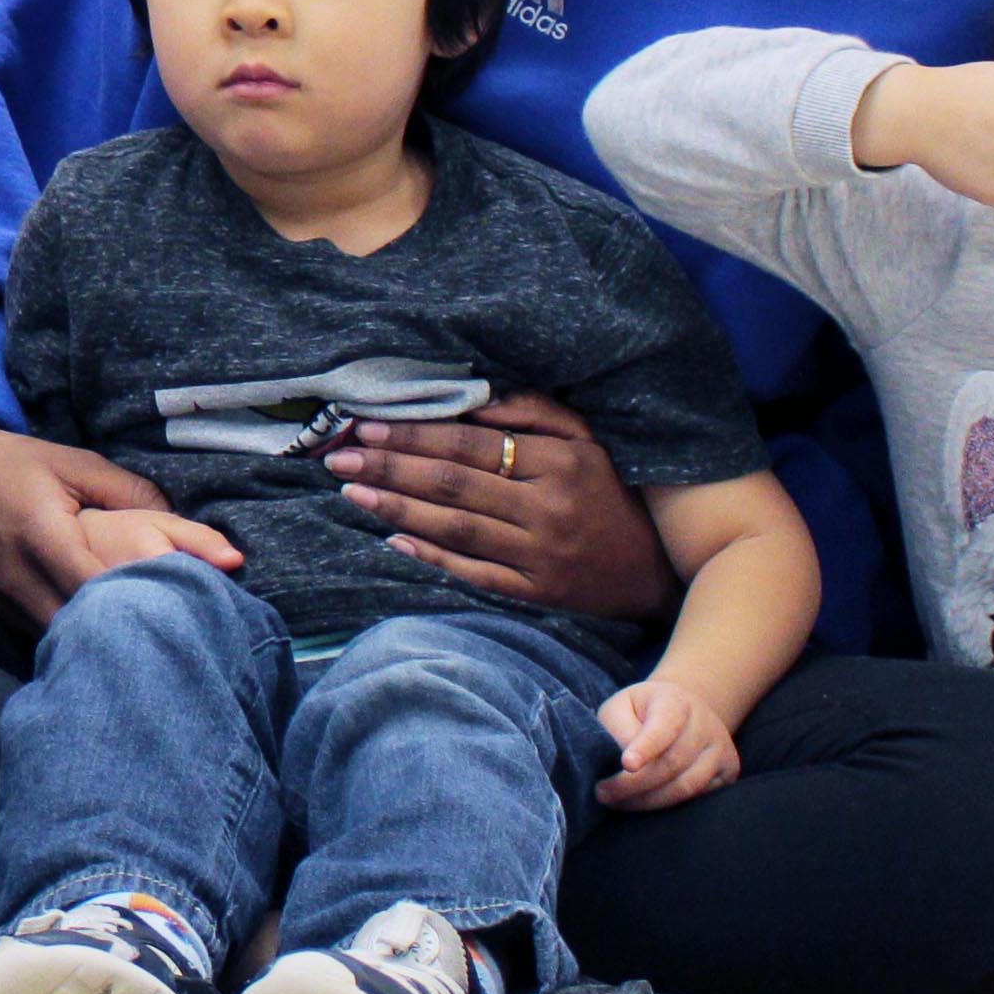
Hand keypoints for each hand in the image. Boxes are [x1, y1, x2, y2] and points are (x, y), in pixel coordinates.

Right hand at [0, 413, 239, 627]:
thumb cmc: (13, 463)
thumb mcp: (74, 463)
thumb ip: (131, 492)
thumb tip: (187, 523)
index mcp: (41, 534)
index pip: (97, 585)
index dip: (140, 597)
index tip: (181, 600)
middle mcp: (18, 576)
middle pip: (83, 626)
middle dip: (126, 628)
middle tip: (171, 625)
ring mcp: (3, 600)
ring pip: (64, 640)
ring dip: (100, 637)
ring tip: (144, 631)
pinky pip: (45, 635)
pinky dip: (76, 635)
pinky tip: (105, 628)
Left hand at [333, 392, 673, 626]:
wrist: (655, 572)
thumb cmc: (611, 494)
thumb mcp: (587, 441)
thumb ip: (534, 412)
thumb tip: (472, 400)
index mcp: (560, 463)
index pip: (471, 445)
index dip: (414, 435)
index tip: (367, 425)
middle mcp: (548, 508)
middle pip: (454, 484)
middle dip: (390, 468)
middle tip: (339, 455)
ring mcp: (540, 554)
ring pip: (456, 527)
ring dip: (396, 508)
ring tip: (349, 492)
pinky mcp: (536, 592)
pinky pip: (474, 572)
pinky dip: (432, 556)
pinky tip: (392, 540)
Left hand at [597, 676, 744, 810]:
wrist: (683, 714)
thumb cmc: (641, 713)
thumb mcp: (621, 707)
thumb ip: (618, 728)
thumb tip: (627, 764)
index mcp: (676, 700)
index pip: (664, 725)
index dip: (646, 746)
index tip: (627, 764)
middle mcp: (705, 723)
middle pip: (672, 762)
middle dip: (634, 785)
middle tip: (603, 794)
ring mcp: (721, 748)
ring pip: (686, 786)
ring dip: (649, 801)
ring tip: (618, 803)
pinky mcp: (729, 771)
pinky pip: (699, 798)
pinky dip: (668, 805)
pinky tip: (645, 802)